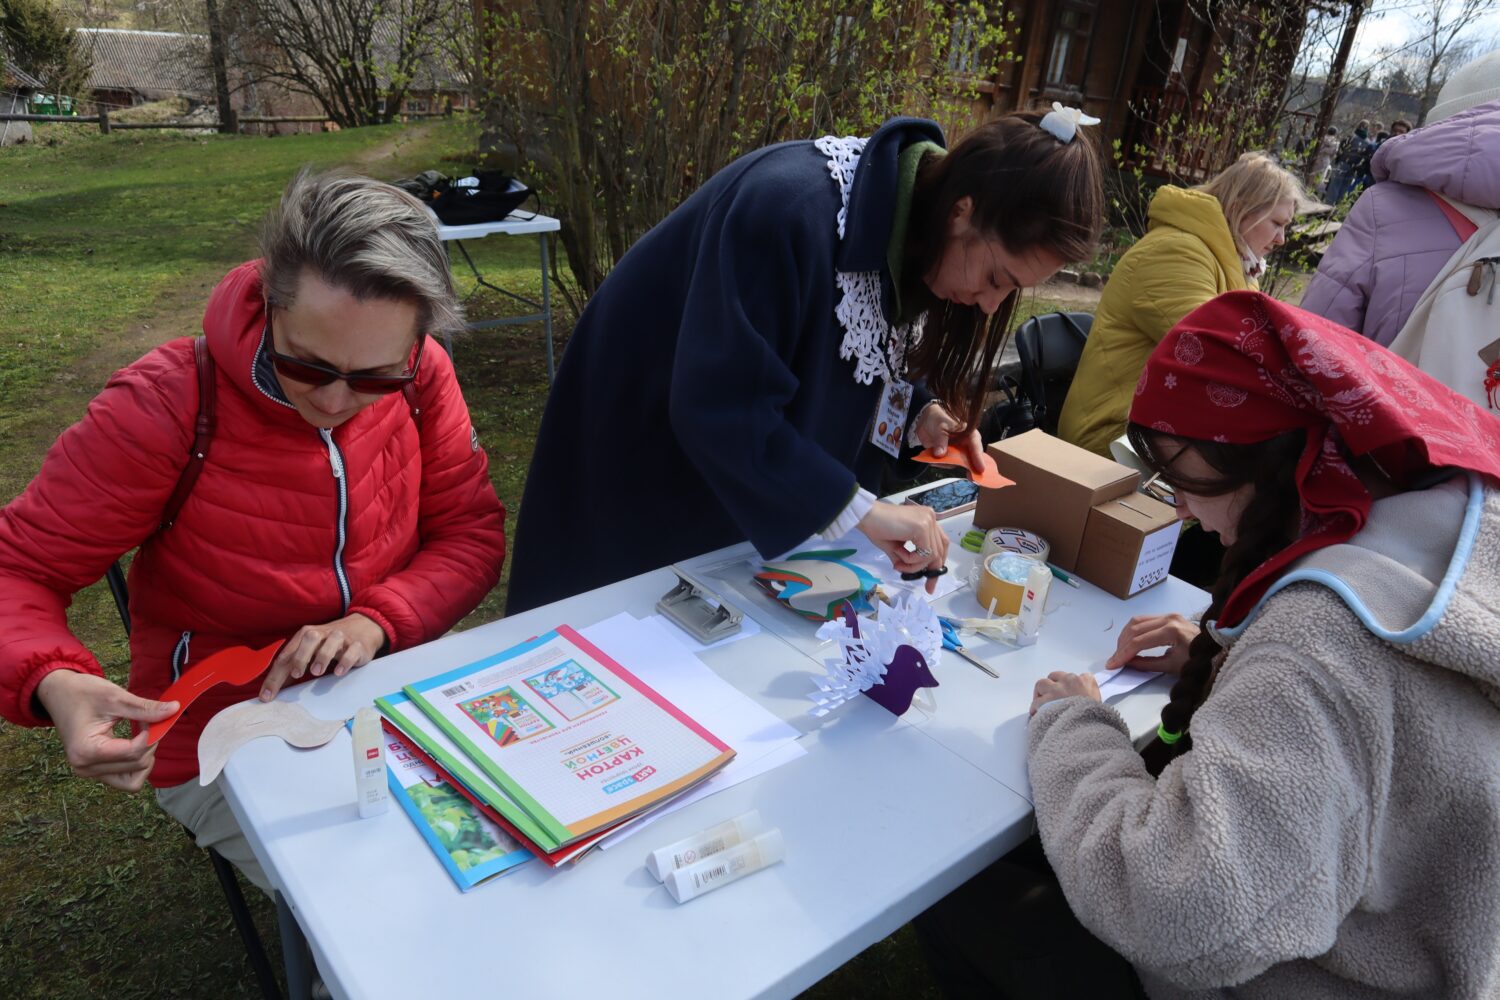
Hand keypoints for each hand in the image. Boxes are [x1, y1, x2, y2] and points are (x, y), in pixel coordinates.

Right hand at [34, 669, 179, 791]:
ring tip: (139, 734)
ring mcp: (89, 772)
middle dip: (149, 744)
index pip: (134, 754)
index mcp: (87, 751)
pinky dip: (136, 763)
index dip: (151, 736)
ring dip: (144, 757)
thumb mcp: (116, 697)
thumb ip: (145, 709)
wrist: (59, 694)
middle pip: (137, 766)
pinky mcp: (95, 771)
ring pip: (133, 780)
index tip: (150, 718)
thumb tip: (174, 709)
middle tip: (146, 721)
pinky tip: (134, 742)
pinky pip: (125, 778)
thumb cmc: (82, 693)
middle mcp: (85, 768)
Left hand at [260, 613, 385, 700]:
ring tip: (317, 672)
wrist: (362, 628)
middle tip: (296, 674)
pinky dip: (345, 661)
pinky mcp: (358, 645)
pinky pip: (352, 650)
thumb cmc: (329, 644)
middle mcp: (322, 633)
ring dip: (322, 656)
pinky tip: (339, 672)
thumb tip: (272, 689)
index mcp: (305, 635)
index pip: (287, 655)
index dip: (275, 676)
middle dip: (301, 656)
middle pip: (309, 638)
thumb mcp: (310, 652)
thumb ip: (293, 667)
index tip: (267, 696)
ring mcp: (341, 637)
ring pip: (332, 641)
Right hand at [857, 502, 947, 593]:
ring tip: (898, 563)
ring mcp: (928, 521)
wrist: (866, 516)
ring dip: (914, 565)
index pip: (941, 544)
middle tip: (926, 587)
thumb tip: (911, 573)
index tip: (931, 582)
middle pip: (940, 551)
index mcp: (926, 519)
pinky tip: (898, 553)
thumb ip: (908, 558)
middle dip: (931, 571)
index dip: (937, 563)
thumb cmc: (877, 527)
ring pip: (932, 555)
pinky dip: (911, 560)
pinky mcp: (922, 527)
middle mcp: (931, 517)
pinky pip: (924, 554)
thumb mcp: (896, 546)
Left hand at [915, 403, 985, 471]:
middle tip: (972, 478)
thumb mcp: (940, 427)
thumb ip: (940, 441)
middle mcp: (965, 444)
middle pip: (971, 458)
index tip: (981, 469)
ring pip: (956, 463)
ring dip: (948, 463)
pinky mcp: (947, 456)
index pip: (975, 446)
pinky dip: (940, 463)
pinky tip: (933, 458)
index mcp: (968, 433)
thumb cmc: (937, 418)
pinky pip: (945, 463)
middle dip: (970, 468)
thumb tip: (939, 454)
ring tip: (938, 456)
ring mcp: (956, 452)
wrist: (925, 420)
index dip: (978, 457)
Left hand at [1029, 671, 1101, 717]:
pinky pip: (1036, 702)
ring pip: (1042, 684)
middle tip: (1053, 698)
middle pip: (1055, 676)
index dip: (1069, 685)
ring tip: (1042, 703)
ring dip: (1041, 693)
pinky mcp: (1045, 701)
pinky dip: (1035, 708)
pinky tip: (1037, 714)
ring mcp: (1056, 690)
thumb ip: (1091, 695)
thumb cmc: (1094, 719)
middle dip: (1053, 686)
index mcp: (1085, 681)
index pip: (1075, 676)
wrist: (1086, 731)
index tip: (1068, 693)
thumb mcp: (1100, 704)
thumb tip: (1083, 698)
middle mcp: (1069, 681)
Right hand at [1105, 613, 1198, 673]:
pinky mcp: (1168, 616)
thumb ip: (1147, 664)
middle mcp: (1169, 618)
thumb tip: (1127, 663)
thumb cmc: (1196, 661)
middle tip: (1114, 660)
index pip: (1140, 641)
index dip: (1124, 654)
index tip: (1112, 664)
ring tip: (1120, 652)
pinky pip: (1144, 620)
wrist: (1214, 651)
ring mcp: (1168, 615)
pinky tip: (1129, 641)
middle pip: (1135, 629)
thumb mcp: (1171, 666)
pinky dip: (1133, 630)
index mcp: (1172, 631)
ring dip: (1125, 636)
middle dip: (1122, 646)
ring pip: (1136, 621)